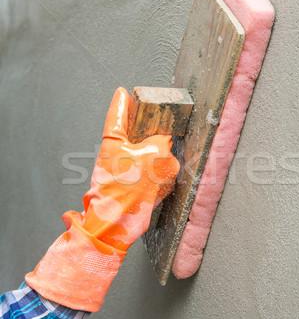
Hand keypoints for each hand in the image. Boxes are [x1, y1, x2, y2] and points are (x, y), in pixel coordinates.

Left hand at [25, 87, 179, 311]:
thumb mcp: (153, 157)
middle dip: (151, 135)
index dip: (123, 102)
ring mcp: (124, 171)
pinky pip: (152, 177)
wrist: (117, 227)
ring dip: (158, 161)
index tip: (123, 92)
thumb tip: (165, 146)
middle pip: (137, 135)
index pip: (117, 114)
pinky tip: (159, 187)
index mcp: (113, 140)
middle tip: (164, 129)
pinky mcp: (133, 188)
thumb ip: (162, 144)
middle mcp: (116, 153)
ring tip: (163, 169)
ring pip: (147, 157)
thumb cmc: (125, 191)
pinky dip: (159, 179)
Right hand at [64, 87, 179, 250]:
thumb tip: (121, 94)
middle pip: (157, 147)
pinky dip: (145, 179)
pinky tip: (131, 185)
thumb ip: (117, 116)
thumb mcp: (110, 145)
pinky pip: (156, 180)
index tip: (130, 141)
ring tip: (125, 174)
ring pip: (157, 164)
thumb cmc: (111, 185)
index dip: (142, 134)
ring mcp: (169, 182)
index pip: (158, 130)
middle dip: (141, 151)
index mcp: (162, 149)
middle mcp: (171, 165)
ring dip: (143, 165)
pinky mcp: (164, 196)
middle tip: (123, 161)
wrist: (111, 222)